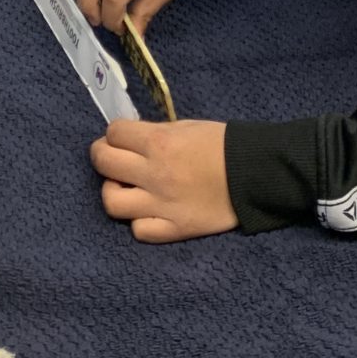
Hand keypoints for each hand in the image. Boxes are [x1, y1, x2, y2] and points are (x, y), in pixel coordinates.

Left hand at [91, 119, 235, 242]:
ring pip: (112, 203)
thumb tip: (130, 139)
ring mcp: (161, 204)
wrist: (254, 174)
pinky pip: (139, 231)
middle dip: (102, 155)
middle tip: (113, 158)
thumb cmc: (221, 144)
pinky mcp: (174, 229)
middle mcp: (154, 173)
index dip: (115, 133)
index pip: (113, 133)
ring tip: (125, 187)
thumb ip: (155, 133)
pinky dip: (139, 221)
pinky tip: (147, 211)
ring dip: (113, 191)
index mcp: (158, 142)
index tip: (122, 138)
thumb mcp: (185, 126)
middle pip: (103, 163)